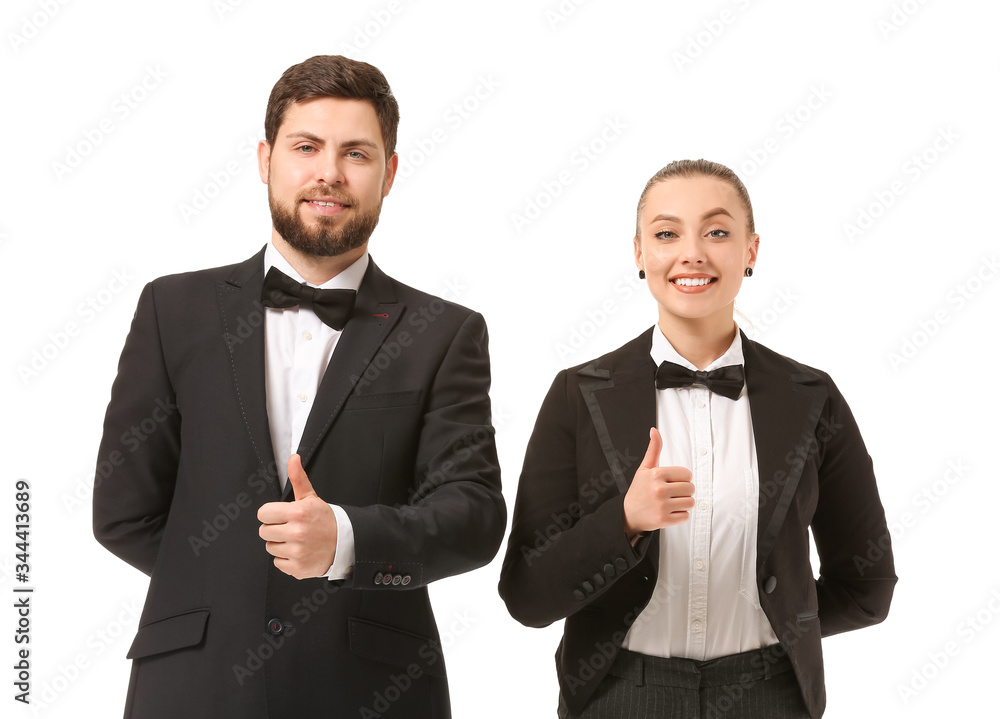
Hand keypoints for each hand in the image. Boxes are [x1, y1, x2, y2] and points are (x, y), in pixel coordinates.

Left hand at [257, 454, 337, 578]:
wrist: (345, 543)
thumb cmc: (324, 520)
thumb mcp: (311, 498)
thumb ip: (298, 478)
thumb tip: (293, 458)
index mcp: (298, 513)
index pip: (263, 514)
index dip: (271, 514)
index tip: (281, 515)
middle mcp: (297, 533)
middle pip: (264, 531)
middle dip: (275, 529)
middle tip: (290, 528)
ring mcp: (297, 551)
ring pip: (270, 547)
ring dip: (280, 544)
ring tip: (296, 540)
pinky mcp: (297, 568)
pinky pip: (278, 562)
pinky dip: (286, 559)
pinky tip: (299, 552)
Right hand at [622, 427, 694, 539]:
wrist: (628, 514)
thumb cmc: (639, 490)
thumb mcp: (644, 468)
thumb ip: (654, 449)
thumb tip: (654, 430)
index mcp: (656, 474)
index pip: (687, 474)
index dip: (681, 479)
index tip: (671, 482)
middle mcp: (659, 489)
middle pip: (691, 488)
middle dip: (684, 492)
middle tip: (671, 494)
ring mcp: (662, 506)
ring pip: (690, 502)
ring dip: (683, 504)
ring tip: (670, 503)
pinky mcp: (664, 520)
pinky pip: (686, 516)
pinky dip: (680, 516)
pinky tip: (669, 512)